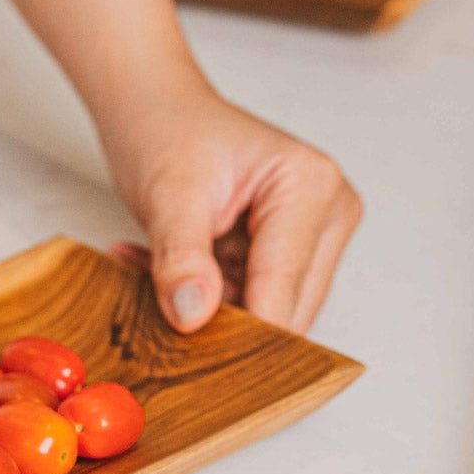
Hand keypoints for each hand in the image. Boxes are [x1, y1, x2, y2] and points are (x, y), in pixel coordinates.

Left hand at [101, 87, 361, 334]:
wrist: (153, 111)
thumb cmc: (167, 132)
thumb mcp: (168, 195)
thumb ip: (181, 258)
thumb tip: (194, 318)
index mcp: (311, 189)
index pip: (284, 289)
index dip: (242, 332)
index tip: (196, 363)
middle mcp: (325, 213)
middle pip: (286, 309)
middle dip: (224, 324)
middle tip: (159, 318)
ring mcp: (307, 236)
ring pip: (263, 311)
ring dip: (203, 309)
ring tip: (148, 273)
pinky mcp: (279, 253)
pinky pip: (243, 300)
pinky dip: (197, 298)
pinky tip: (152, 272)